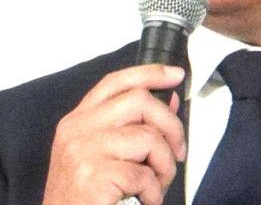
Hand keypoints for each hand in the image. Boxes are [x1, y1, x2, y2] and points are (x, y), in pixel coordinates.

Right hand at [42, 64, 185, 204]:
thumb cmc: (85, 197)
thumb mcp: (105, 154)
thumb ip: (135, 125)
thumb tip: (170, 101)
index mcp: (78, 120)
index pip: (116, 82)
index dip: (150, 73)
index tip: (176, 75)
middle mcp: (77, 129)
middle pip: (140, 100)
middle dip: (170, 124)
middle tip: (178, 150)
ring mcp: (83, 150)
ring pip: (149, 137)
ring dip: (165, 164)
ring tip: (159, 184)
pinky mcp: (93, 177)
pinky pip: (144, 174)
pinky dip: (155, 191)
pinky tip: (147, 200)